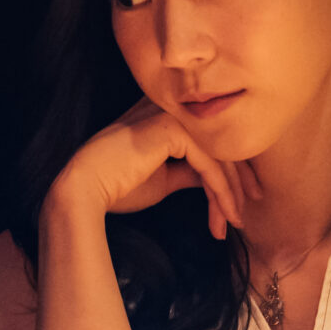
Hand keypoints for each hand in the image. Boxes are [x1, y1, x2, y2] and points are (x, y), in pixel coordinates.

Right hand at [49, 99, 257, 240]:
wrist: (85, 189)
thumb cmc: (118, 187)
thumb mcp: (164, 179)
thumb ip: (190, 172)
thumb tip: (214, 179)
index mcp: (165, 114)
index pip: (208, 139)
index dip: (229, 170)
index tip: (241, 198)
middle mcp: (171, 107)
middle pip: (219, 143)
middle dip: (238, 181)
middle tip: (245, 212)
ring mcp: (172, 114)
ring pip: (218, 155)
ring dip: (229, 193)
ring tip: (235, 221)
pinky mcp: (172, 129)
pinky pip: (209, 163)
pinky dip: (221, 192)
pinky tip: (226, 214)